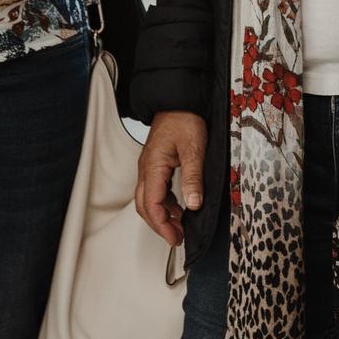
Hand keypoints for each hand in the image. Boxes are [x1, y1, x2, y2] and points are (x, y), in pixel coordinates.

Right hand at [135, 111, 206, 246]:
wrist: (179, 100)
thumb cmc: (184, 118)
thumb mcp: (194, 149)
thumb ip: (193, 177)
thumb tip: (193, 204)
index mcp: (152, 167)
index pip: (151, 204)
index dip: (162, 225)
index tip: (174, 237)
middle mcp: (146, 169)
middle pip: (144, 206)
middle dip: (159, 225)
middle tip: (176, 238)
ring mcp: (149, 167)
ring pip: (148, 199)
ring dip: (161, 215)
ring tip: (180, 226)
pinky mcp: (156, 164)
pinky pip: (155, 190)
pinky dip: (165, 203)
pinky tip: (179, 208)